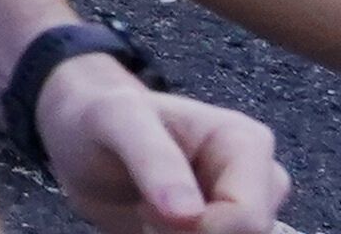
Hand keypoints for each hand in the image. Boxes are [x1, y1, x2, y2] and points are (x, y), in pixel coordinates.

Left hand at [33, 54, 289, 233]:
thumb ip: (154, 158)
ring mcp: (241, 211)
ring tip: (148, 217)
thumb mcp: (117, 118)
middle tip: (145, 215)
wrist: (83, 142)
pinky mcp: (221, 230)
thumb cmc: (102, 118)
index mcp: (246, 142)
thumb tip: (188, 216)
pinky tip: (152, 228)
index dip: (197, 229)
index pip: (247, 217)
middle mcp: (257, 180)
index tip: (148, 209)